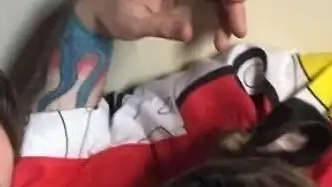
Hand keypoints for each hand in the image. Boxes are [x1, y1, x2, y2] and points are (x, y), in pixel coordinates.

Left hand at [75, 0, 247, 50]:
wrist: (95, 9)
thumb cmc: (112, 13)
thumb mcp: (134, 23)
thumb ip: (162, 25)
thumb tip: (189, 31)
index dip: (230, 1)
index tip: (235, 25)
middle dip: (231, 7)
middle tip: (234, 35)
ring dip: (225, 12)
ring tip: (223, 40)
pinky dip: (216, 13)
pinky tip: (217, 33)